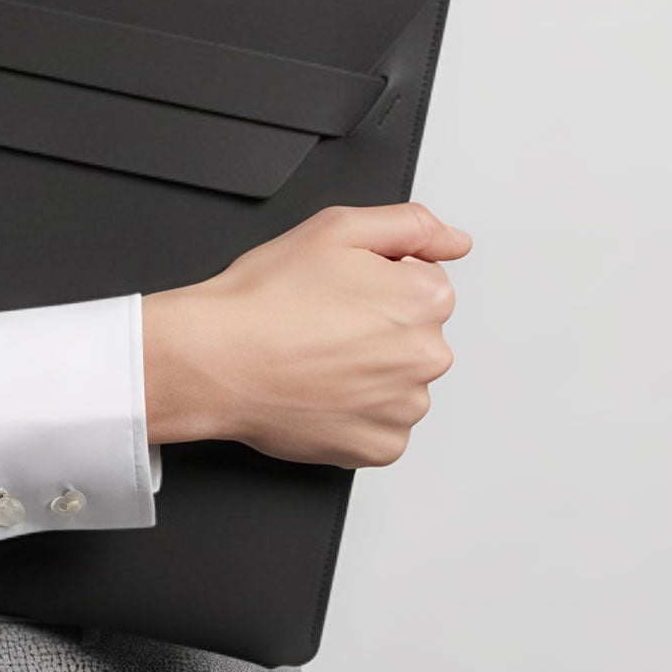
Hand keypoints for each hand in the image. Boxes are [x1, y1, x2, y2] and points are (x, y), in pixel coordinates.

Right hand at [139, 202, 470, 468]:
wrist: (216, 359)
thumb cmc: (265, 298)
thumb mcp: (336, 227)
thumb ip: (410, 224)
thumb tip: (454, 241)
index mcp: (425, 299)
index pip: (424, 282)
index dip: (377, 281)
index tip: (340, 290)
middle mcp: (428, 356)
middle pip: (416, 333)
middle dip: (379, 326)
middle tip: (322, 322)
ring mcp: (405, 407)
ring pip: (400, 381)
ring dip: (370, 373)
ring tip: (316, 358)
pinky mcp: (380, 447)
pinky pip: (382, 426)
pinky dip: (357, 413)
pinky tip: (321, 391)